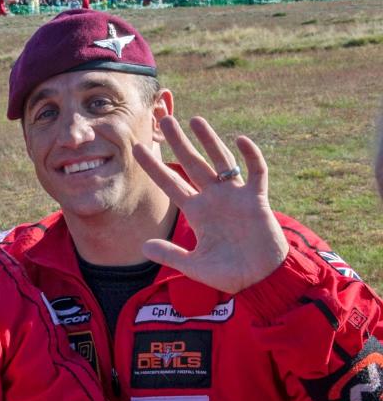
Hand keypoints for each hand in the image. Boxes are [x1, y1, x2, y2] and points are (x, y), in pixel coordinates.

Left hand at [132, 116, 288, 293]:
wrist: (262, 280)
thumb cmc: (229, 274)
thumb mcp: (194, 266)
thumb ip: (170, 255)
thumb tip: (143, 246)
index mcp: (196, 212)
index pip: (170, 183)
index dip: (155, 167)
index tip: (137, 148)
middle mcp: (213, 198)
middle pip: (192, 164)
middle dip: (179, 142)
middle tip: (165, 120)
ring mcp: (236, 196)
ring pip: (221, 161)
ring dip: (210, 140)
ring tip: (196, 119)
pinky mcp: (257, 200)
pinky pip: (255, 173)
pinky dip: (251, 156)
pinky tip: (241, 140)